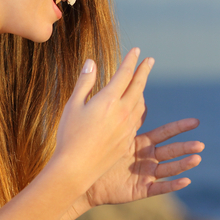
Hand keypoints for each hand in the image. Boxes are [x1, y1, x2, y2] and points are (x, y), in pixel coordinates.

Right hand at [51, 48, 156, 196]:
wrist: (76, 168)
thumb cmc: (69, 135)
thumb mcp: (73, 105)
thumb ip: (84, 82)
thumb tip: (91, 62)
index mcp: (109, 100)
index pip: (124, 74)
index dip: (131, 61)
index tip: (137, 51)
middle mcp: (123, 112)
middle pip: (138, 86)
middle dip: (144, 71)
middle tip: (150, 60)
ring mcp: (127, 127)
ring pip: (140, 103)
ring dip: (142, 90)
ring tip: (140, 83)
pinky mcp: (127, 140)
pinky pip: (137, 119)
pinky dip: (139, 108)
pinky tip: (136, 108)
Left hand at [83, 117, 203, 209]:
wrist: (81, 177)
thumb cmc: (94, 153)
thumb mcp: (111, 131)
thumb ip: (124, 115)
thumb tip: (132, 91)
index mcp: (141, 143)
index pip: (164, 133)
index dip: (180, 127)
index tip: (196, 121)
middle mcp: (147, 158)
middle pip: (170, 151)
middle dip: (186, 147)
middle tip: (201, 144)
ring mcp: (145, 175)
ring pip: (168, 169)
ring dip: (183, 164)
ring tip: (197, 159)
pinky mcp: (140, 190)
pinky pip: (159, 188)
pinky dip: (173, 185)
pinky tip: (186, 181)